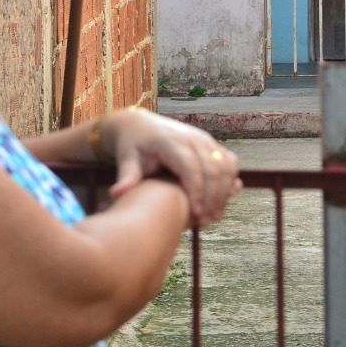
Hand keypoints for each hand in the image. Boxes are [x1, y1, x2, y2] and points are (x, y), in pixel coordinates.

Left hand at [105, 108, 240, 226]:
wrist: (139, 124)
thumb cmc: (132, 145)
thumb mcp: (126, 159)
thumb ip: (126, 177)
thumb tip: (117, 194)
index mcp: (170, 142)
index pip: (191, 168)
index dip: (197, 192)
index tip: (196, 214)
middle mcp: (191, 138)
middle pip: (212, 169)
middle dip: (213, 197)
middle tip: (207, 222)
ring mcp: (203, 139)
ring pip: (224, 165)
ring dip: (224, 192)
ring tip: (216, 216)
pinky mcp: (209, 143)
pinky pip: (226, 161)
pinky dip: (229, 180)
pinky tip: (224, 200)